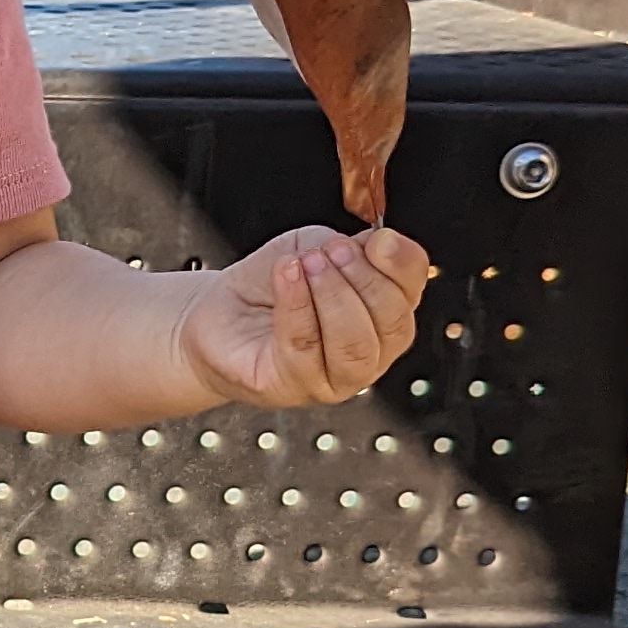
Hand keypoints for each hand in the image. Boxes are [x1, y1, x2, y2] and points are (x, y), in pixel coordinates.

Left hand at [173, 223, 431, 409]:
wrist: (216, 314)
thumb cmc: (269, 285)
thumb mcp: (310, 246)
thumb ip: (346, 245)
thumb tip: (372, 245)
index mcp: (382, 314)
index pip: (411, 292)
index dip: (403, 264)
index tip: (381, 239)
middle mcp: (367, 353)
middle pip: (394, 325)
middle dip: (365, 281)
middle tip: (332, 251)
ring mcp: (332, 378)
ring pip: (355, 346)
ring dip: (334, 296)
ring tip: (308, 264)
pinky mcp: (289, 387)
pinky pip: (304, 349)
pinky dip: (297, 306)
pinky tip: (287, 275)